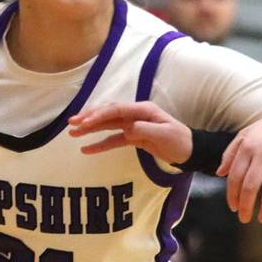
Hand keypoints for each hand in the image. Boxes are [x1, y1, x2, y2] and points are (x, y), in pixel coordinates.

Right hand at [68, 101, 192, 165]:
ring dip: (90, 128)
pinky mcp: (133, 137)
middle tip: (72, 124)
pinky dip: (100, 144)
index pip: (116, 110)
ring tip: (72, 132)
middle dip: (89, 118)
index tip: (84, 122)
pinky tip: (86, 149)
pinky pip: (113, 139)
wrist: (189, 151)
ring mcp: (133, 125)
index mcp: (143, 110)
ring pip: (107, 125)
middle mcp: (136, 114)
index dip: (99, 115)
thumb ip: (145, 130)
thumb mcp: (165, 135)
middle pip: (108, 113)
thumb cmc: (180, 141)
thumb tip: (127, 129)